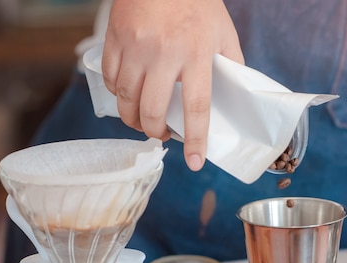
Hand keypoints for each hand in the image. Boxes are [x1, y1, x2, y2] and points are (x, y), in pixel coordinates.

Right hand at [102, 0, 243, 170]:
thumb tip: (235, 95)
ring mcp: (135, 47)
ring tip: (144, 121)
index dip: (196, 138)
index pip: (196, 106)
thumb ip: (230, 64)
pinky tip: (129, 96)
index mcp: (196, 53)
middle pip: (152, 110)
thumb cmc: (196, 2)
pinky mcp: (114, 40)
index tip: (195, 162)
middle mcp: (163, 53)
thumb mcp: (223, 32)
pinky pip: (110, 80)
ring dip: (134, 120)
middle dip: (155, 133)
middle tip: (162, 135)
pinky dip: (118, 96)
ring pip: (126, 100)